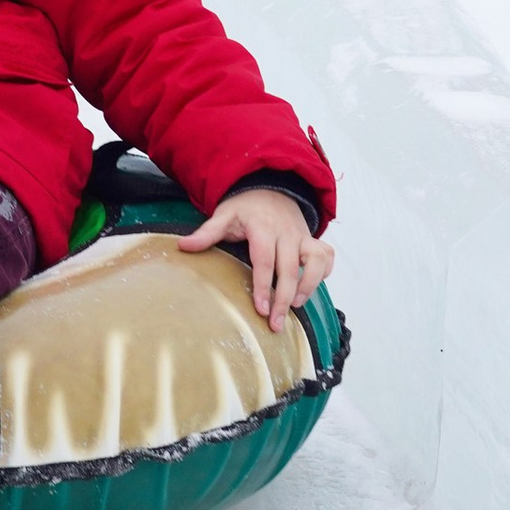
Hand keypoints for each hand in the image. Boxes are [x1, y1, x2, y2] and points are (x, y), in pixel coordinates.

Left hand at [180, 187, 333, 328]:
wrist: (270, 186)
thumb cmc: (245, 207)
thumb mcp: (224, 215)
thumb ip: (206, 232)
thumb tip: (183, 246)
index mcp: (262, 227)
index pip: (265, 259)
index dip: (263, 285)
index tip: (260, 309)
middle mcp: (286, 232)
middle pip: (289, 268)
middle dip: (284, 298)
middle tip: (275, 323)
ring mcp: (302, 236)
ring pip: (316, 260)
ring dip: (309, 285)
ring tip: (295, 306)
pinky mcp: (313, 239)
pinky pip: (327, 255)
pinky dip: (324, 273)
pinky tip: (309, 288)